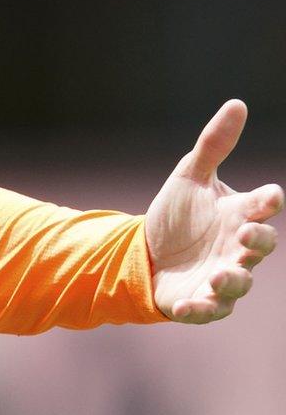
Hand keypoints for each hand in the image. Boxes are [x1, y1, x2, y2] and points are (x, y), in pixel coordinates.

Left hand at [145, 99, 282, 322]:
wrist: (146, 251)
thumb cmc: (179, 214)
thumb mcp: (190, 176)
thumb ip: (214, 145)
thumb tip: (237, 104)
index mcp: (239, 215)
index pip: (261, 207)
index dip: (267, 201)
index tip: (268, 195)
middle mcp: (237, 248)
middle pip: (260, 246)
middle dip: (258, 242)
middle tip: (247, 233)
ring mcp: (221, 276)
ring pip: (239, 282)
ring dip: (233, 280)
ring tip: (220, 274)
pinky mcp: (200, 301)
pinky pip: (207, 310)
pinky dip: (201, 309)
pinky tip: (189, 305)